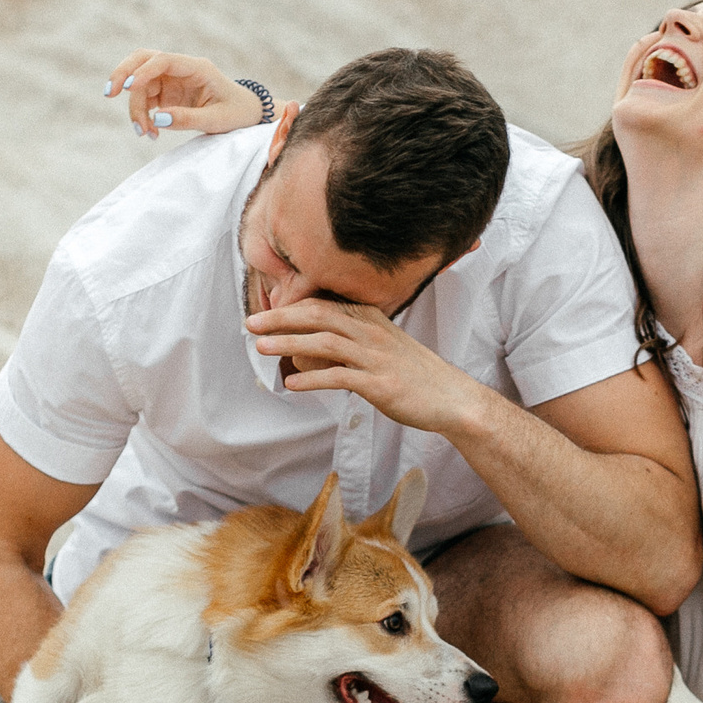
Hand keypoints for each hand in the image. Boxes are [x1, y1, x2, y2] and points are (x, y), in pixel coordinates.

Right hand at [102, 50, 266, 141]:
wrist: (247, 115)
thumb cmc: (237, 114)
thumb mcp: (217, 120)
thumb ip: (188, 119)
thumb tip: (157, 119)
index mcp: (197, 67)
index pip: (163, 60)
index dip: (143, 71)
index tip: (128, 89)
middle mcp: (181, 69)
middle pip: (143, 59)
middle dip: (123, 73)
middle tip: (109, 94)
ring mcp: (172, 80)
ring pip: (140, 84)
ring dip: (135, 107)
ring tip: (144, 134)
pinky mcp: (167, 94)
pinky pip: (145, 99)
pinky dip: (142, 115)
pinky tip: (150, 133)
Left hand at [249, 298, 498, 435]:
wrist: (452, 398)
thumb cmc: (415, 375)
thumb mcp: (383, 347)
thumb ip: (351, 340)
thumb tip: (313, 345)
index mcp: (370, 319)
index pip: (323, 304)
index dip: (290, 306)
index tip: (263, 312)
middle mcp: (372, 332)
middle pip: (318, 315)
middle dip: (281, 318)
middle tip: (251, 324)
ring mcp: (376, 357)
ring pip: (325, 343)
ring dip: (290, 344)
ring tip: (262, 349)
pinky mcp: (380, 384)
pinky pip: (340, 377)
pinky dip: (313, 379)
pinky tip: (292, 384)